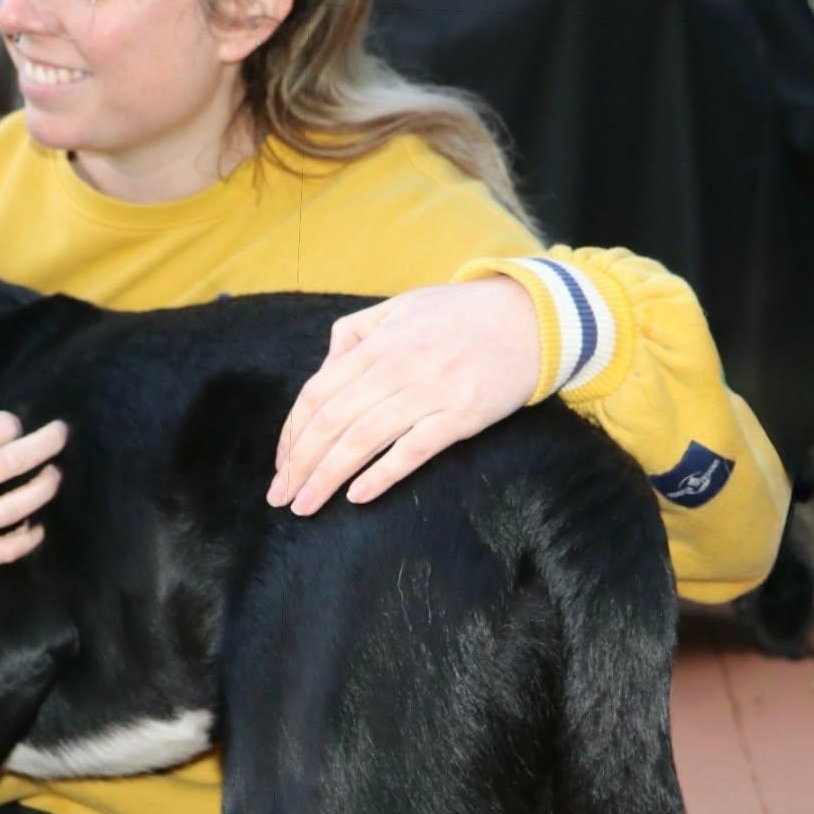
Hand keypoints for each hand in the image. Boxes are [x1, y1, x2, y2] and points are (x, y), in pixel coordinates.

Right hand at [0, 404, 67, 611]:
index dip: (10, 423)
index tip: (10, 426)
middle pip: (18, 457)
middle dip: (48, 441)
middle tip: (60, 433)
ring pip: (22, 503)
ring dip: (45, 485)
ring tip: (54, 475)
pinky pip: (7, 548)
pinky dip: (29, 536)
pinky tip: (35, 525)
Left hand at [267, 278, 541, 515]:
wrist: (533, 317)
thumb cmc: (462, 315)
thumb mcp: (402, 307)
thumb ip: (357, 333)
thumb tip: (326, 367)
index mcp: (378, 342)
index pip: (318, 393)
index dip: (293, 433)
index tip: (281, 464)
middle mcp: (397, 366)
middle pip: (332, 422)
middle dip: (300, 464)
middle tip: (281, 497)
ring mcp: (430, 392)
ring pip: (363, 439)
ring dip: (327, 477)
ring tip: (306, 505)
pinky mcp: (461, 416)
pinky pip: (412, 450)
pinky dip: (382, 474)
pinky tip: (357, 496)